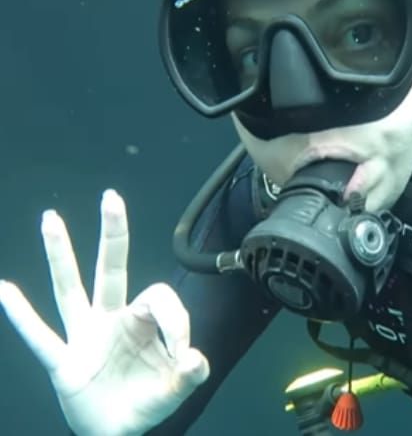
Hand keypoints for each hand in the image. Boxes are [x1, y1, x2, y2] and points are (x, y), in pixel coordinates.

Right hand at [0, 190, 209, 435]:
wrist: (116, 431)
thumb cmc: (146, 402)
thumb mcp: (176, 390)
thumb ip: (190, 374)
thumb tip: (194, 358)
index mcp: (143, 322)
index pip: (158, 298)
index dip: (176, 321)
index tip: (184, 355)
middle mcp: (111, 320)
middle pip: (111, 269)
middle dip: (113, 234)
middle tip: (112, 197)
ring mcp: (85, 337)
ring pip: (70, 289)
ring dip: (60, 255)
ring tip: (51, 219)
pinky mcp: (64, 362)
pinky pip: (40, 336)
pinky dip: (21, 315)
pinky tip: (3, 289)